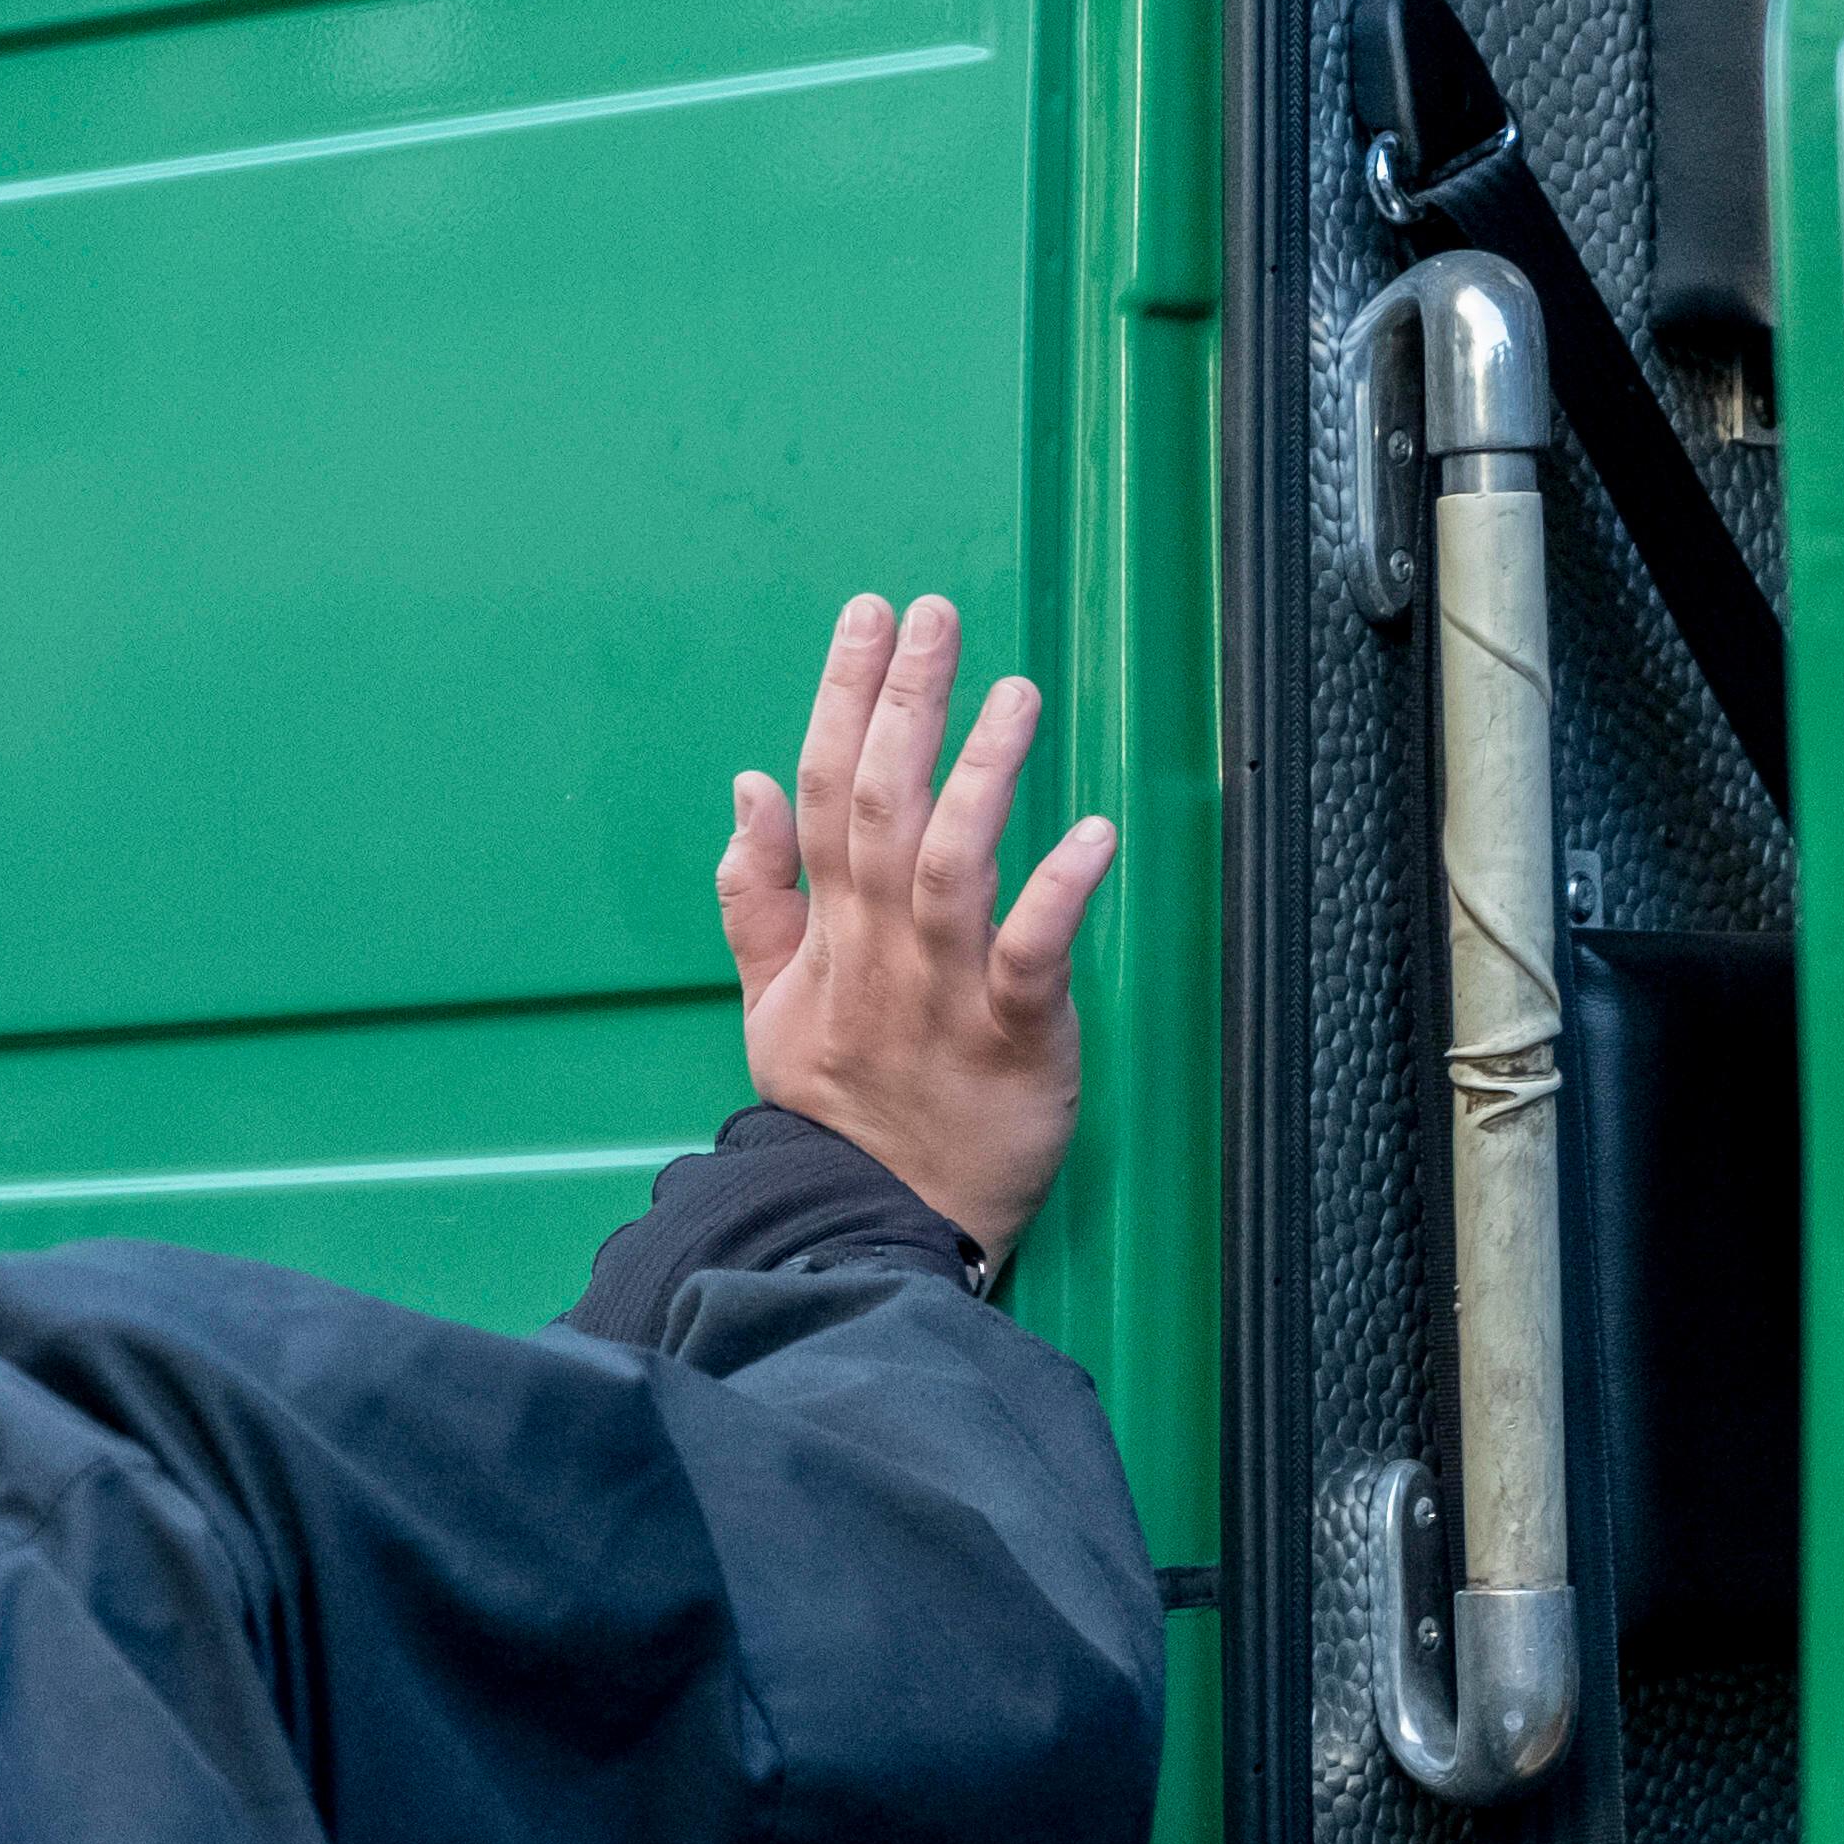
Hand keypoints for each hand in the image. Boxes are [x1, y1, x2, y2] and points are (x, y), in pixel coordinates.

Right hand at [713, 592, 1117, 1267]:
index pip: (826, 789)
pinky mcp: (1013, 1037)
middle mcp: (882, 946)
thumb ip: (756, 893)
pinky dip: (1059, 895)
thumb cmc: (838, 1116)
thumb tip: (750, 785)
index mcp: (831, 930)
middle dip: (907, 701)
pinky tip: (1092, 835)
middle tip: (936, 616)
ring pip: (953, 862)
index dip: (845, 698)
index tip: (868, 619)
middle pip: (884, 803)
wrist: (873, 1226)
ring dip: (982, 775)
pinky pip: (1032, 956)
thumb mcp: (768, 1005)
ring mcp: (945, 989)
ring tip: (1015, 697)